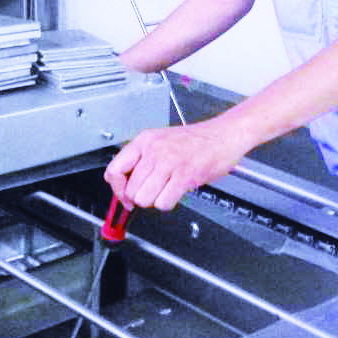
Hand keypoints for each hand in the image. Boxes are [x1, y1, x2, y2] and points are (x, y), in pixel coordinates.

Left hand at [104, 119, 247, 210]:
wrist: (224, 134)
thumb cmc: (196, 140)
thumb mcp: (161, 141)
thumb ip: (142, 160)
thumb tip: (126, 185)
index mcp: (144, 141)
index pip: (114, 171)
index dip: (118, 190)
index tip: (125, 197)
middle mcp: (153, 150)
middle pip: (131, 190)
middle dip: (142, 197)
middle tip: (155, 191)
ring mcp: (169, 162)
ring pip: (144, 199)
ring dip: (156, 200)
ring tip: (168, 189)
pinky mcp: (184, 175)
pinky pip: (163, 202)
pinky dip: (169, 203)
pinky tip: (177, 191)